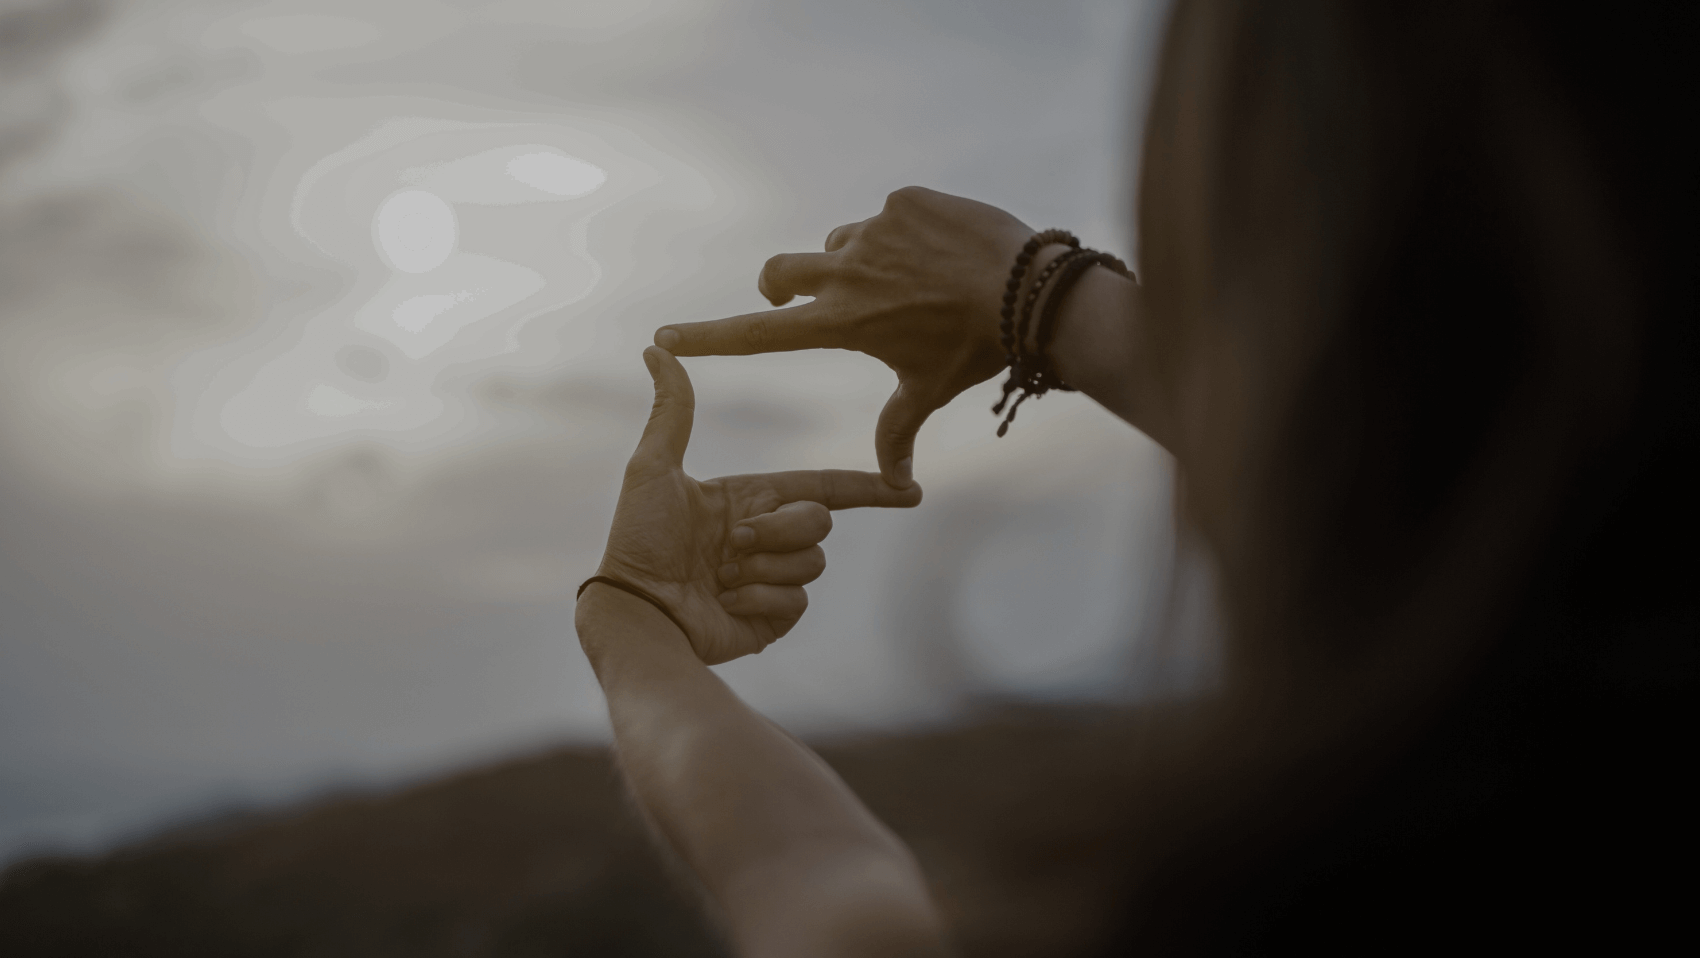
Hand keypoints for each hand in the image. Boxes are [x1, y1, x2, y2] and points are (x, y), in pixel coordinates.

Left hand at [596, 347, 923, 664]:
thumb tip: (657, 347)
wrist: (636, 610)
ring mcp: (772, 580)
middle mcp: (768, 538)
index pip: (823, 488)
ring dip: (763, 567)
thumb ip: (672, 411)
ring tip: (720, 577)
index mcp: (751, 500)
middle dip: (779, 530)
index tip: (908, 490)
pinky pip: (796, 601)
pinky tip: (724, 603)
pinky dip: (758, 599)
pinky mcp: (772, 618)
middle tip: (732, 543)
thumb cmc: (639, 539)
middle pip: (819, 521)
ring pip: (812, 562)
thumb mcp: (653, 467)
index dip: (866, 488)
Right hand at [654, 187, 1035, 488]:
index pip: (758, 334)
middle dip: (780, 285)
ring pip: (841, 242)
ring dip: (857, 260)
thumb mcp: (930, 389)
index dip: (707, 338)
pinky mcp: (903, 200)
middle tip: (798, 296)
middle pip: (780, 273)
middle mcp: (845, 271)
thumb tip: (896, 485)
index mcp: (841, 323)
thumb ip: (898, 431)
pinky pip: (889, 215)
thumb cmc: (977, 349)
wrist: (1031, 291)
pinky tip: (944, 252)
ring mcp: (873, 230)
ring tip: (911, 281)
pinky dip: (905, 234)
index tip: (663, 336)